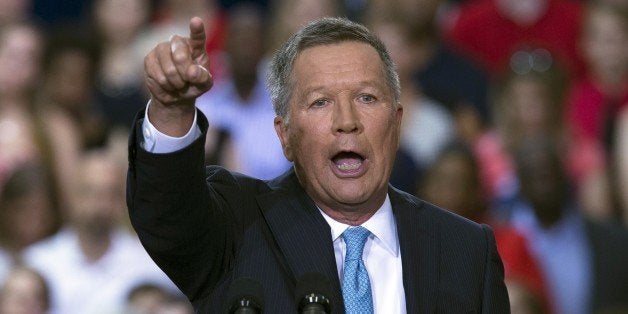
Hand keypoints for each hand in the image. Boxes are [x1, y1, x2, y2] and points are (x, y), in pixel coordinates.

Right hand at [144, 17, 212, 135]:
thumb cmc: (193, 85)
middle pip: (180, 57)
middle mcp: (178, 43)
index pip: (197, 36)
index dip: (196, 29)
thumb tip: (192, 72)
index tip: (196, 21)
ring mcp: (162, 49)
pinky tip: (168, 85)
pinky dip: (166, 87)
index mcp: (195, 46)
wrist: (176, 94)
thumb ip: (203, 77)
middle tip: (188, 81)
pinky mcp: (149, 58)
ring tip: (179, 84)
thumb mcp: (204, 84)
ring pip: (169, 70)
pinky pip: (159, 77)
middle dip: (185, 74)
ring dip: (176, 83)